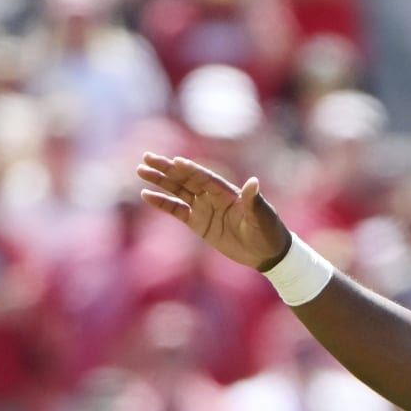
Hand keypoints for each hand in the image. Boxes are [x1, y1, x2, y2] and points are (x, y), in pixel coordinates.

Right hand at [136, 153, 291, 271]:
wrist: (267, 253)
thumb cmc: (268, 232)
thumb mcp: (262, 217)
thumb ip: (254, 201)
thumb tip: (253, 182)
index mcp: (227, 192)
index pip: (204, 178)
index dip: (190, 169)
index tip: (174, 161)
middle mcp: (213, 196)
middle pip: (186, 179)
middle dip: (167, 169)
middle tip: (147, 157)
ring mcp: (204, 208)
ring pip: (178, 191)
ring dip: (160, 181)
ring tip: (141, 171)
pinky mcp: (198, 223)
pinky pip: (177, 210)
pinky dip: (162, 203)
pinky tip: (146, 195)